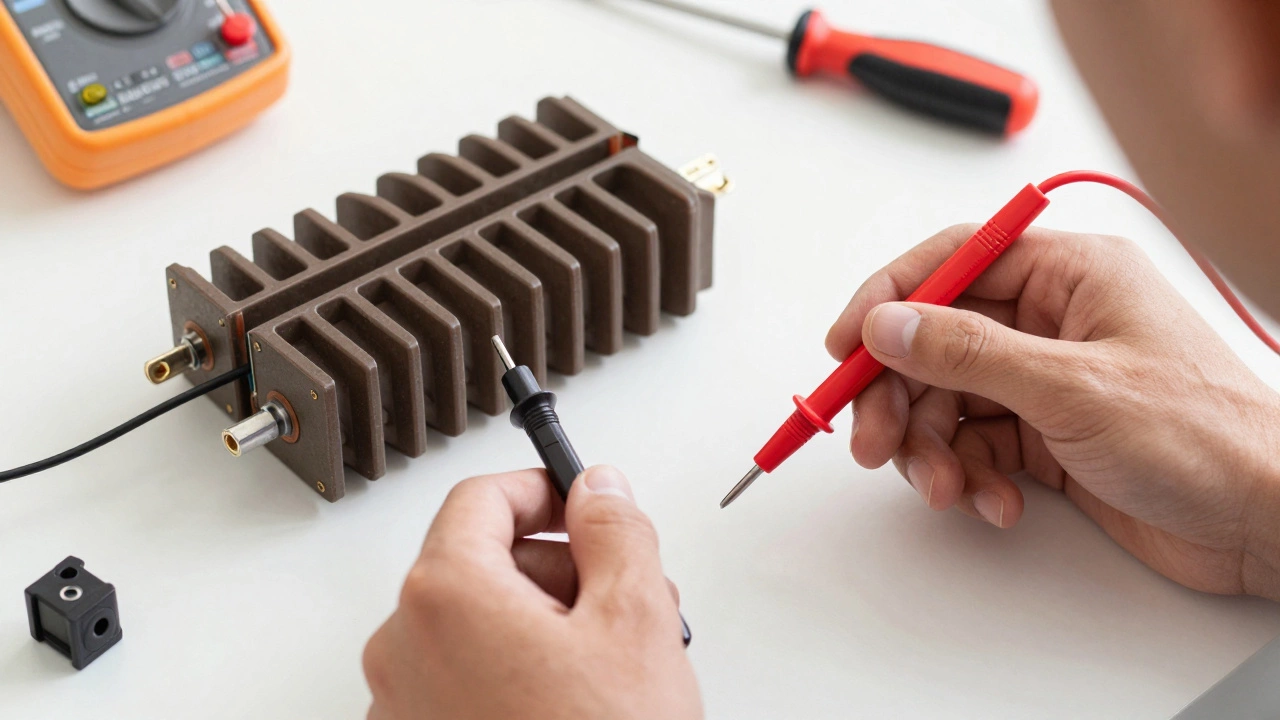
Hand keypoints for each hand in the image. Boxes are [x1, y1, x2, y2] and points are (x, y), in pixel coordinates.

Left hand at [363, 466, 700, 719]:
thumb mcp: (634, 621)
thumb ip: (615, 532)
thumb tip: (598, 490)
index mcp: (445, 597)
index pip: (480, 498)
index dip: (540, 488)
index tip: (579, 501)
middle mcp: (404, 647)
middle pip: (479, 562)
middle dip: (557, 566)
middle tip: (620, 592)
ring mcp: (405, 704)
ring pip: (477, 623)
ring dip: (545, 620)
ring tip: (613, 659)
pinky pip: (464, 676)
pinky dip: (517, 668)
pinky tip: (578, 697)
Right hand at [826, 225, 1279, 597]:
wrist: (1266, 522)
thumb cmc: (1206, 438)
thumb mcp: (1073, 389)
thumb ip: (969, 353)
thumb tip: (889, 323)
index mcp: (1068, 276)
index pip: (951, 261)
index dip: (888, 299)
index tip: (845, 347)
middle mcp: (1052, 320)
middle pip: (935, 342)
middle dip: (899, 397)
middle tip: (873, 443)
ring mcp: (1047, 380)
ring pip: (947, 400)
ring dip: (932, 448)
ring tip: (946, 487)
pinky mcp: (1047, 435)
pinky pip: (975, 445)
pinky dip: (971, 476)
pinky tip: (997, 502)